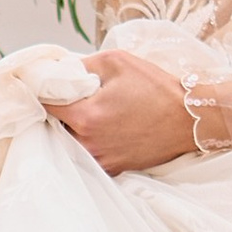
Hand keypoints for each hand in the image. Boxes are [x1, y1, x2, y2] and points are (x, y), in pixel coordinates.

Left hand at [41, 47, 195, 175]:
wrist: (188, 119)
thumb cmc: (156, 89)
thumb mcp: (117, 62)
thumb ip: (82, 65)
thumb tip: (61, 70)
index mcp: (86, 116)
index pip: (45, 104)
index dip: (42, 91)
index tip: (45, 85)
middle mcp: (88, 143)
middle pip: (54, 126)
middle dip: (58, 112)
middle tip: (70, 98)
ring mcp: (100, 160)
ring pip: (69, 143)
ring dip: (71, 129)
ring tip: (87, 114)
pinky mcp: (112, 169)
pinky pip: (88, 156)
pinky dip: (88, 143)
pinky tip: (101, 130)